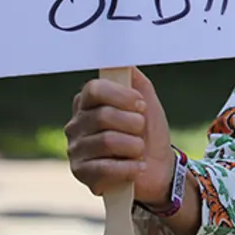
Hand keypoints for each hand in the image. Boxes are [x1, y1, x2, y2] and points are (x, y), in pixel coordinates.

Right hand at [65, 68, 175, 204]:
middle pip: (103, 116)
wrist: (158, 170)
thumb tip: (123, 62)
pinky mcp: (81, 173)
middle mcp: (76, 124)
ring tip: (140, 151)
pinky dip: (129, 167)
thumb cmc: (149, 134)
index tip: (141, 105)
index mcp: (88, 104)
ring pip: (107, 141)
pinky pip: (105, 167)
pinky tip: (137, 168)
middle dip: (134, 124)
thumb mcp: (148, 105)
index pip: (94, 89)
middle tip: (141, 132)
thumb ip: (135, 82)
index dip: (122, 96)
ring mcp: (76, 149)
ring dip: (135, 147)